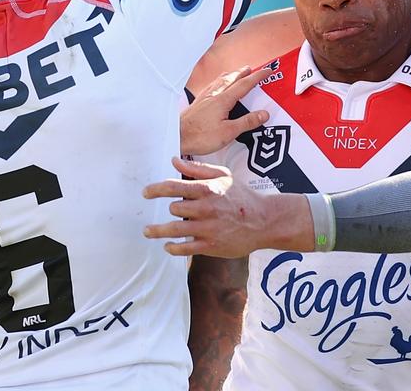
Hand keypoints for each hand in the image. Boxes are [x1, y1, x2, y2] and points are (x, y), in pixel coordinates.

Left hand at [142, 157, 311, 257]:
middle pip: (174, 208)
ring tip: (148, 231)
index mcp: (209, 189)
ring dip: (158, 231)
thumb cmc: (243, 197)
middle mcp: (206, 208)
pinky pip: (184, 248)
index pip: (174, 187)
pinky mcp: (211, 246)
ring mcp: (208, 229)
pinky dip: (172, 248)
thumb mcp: (224, 176)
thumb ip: (198, 169)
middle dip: (169, 209)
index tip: (146, 193)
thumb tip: (174, 160)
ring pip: (175, 230)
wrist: (265, 220)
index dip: (156, 189)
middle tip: (165, 212)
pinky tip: (168, 245)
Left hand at [181, 66, 272, 156]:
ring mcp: (203, 99)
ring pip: (219, 81)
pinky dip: (217, 82)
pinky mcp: (196, 104)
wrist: (175, 138)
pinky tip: (214, 86)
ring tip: (234, 73)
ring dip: (229, 75)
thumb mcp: (229, 132)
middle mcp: (213, 95)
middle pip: (231, 79)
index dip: (257, 77)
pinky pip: (209, 87)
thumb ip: (247, 122)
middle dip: (242, 73)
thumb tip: (264, 113)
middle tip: (251, 68)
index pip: (245, 85)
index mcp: (224, 100)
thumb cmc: (200, 137)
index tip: (267, 70)